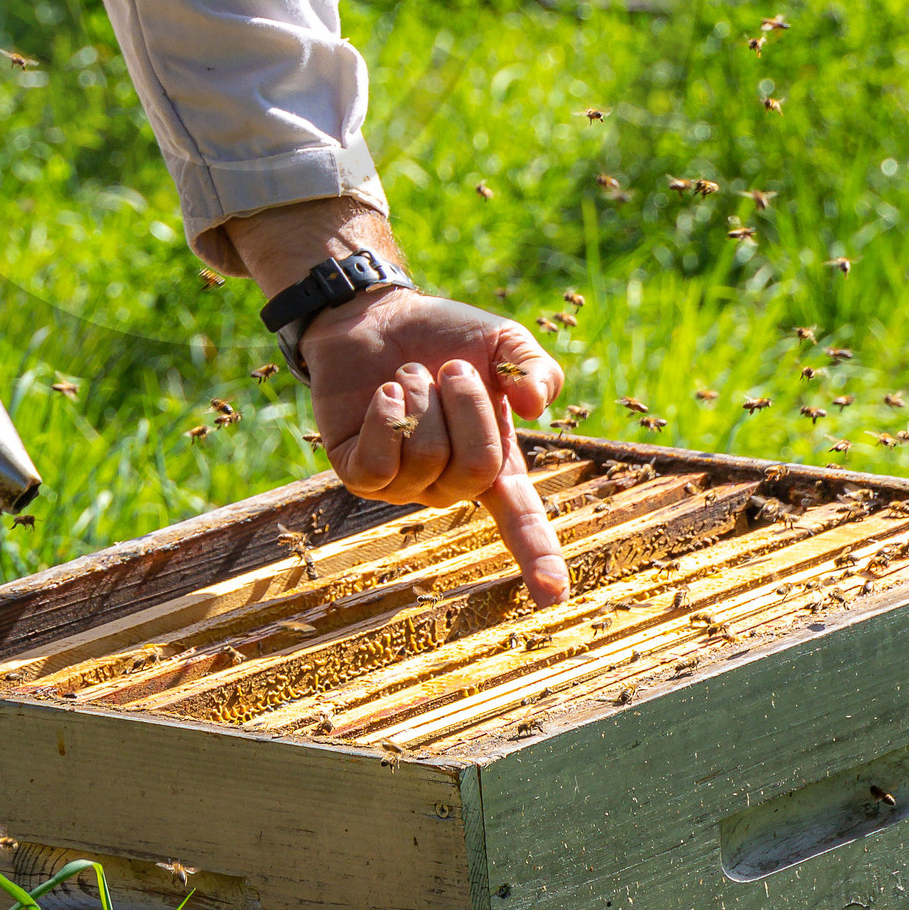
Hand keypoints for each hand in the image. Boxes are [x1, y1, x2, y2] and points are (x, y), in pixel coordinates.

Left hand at [302, 288, 569, 605]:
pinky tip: (385, 393)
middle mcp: (448, 483)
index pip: (521, 519)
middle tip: (450, 368)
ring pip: (426, 459)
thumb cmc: (444, 336)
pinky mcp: (355, 473)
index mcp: (493, 462)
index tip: (553, 595)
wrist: (377, 314)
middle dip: (466, 405)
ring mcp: (401, 483)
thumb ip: (534, 368)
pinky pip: (377, 467)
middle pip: (476, 469)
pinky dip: (385, 419)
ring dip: (421, 400)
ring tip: (410, 374)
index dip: (538, 554)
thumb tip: (536, 406)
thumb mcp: (503, 342)